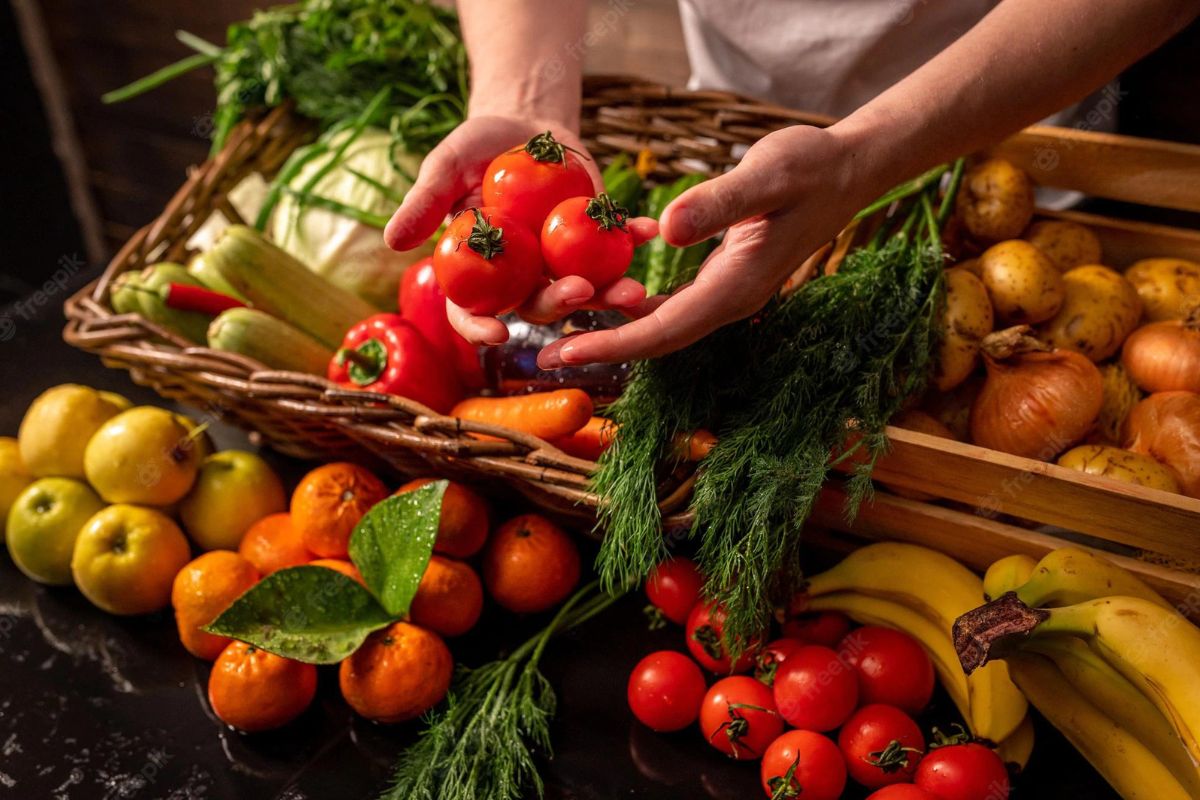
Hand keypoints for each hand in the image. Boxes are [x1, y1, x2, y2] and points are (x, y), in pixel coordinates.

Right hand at [384, 116, 654, 345]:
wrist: (524, 125)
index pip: (472, 312)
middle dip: (558, 306)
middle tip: (576, 292)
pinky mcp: (597, 241)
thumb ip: (424, 202)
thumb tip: (391, 241)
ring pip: (585, 288)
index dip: (482, 328)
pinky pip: (616, 247)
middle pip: (537, 305)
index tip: (498, 333)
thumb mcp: (446, 166)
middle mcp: (522, 277)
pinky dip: (632, 239)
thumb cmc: (477, 148)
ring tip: (630, 291)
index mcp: (480, 272)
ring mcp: (562, 262)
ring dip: (608, 293)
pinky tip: (647, 230)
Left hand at [536, 125, 876, 367]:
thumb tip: (666, 232)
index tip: (566, 350)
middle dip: (601, 348)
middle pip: (657, 339)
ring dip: (612, 332)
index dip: (614, 344)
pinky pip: (670, 304)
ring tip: (558, 335)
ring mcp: (727, 293)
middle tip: (541, 355)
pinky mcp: (722, 277)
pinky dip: (632, 306)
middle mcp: (731, 300)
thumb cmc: (810, 165)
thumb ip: (720, 202)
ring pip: (661, 325)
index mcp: (738, 286)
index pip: (666, 330)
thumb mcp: (767, 174)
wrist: (847, 169)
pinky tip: (600, 299)